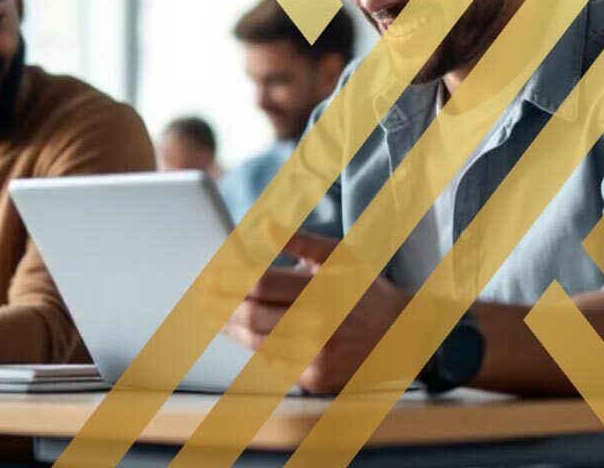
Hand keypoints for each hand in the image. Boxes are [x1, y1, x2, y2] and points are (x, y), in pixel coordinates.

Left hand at [222, 231, 408, 393]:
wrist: (402, 334)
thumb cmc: (365, 288)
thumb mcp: (339, 255)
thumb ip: (300, 240)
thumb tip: (264, 226)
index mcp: (321, 288)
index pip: (259, 284)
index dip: (228, 280)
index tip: (208, 276)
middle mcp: (318, 324)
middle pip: (251, 315)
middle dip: (220, 305)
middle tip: (201, 298)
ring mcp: (317, 355)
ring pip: (256, 342)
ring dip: (230, 329)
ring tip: (214, 317)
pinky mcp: (316, 377)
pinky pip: (273, 362)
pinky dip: (255, 347)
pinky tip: (244, 335)